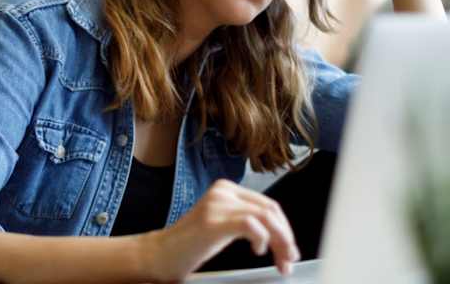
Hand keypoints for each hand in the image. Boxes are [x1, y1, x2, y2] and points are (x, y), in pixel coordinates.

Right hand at [137, 179, 299, 281]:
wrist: (160, 255)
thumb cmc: (190, 245)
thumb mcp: (224, 227)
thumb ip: (248, 223)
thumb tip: (283, 238)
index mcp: (227, 189)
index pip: (269, 205)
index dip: (285, 229)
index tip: (289, 251)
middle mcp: (223, 191)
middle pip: (271, 210)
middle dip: (286, 237)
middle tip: (289, 260)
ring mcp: (217, 204)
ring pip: (266, 217)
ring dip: (280, 242)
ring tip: (279, 260)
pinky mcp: (213, 221)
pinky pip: (251, 225)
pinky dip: (262, 240)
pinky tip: (258, 250)